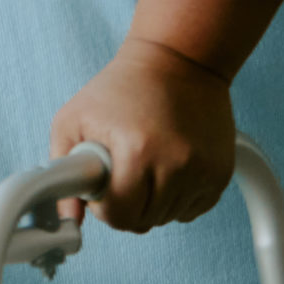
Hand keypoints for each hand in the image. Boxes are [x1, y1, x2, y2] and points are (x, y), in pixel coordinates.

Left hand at [48, 36, 237, 232]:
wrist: (177, 62)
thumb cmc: (121, 89)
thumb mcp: (74, 119)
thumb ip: (63, 171)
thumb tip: (68, 218)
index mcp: (138, 151)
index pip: (120, 215)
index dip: (103, 205)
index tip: (101, 184)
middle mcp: (177, 165)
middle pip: (144, 221)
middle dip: (126, 204)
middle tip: (120, 171)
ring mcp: (204, 171)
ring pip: (168, 218)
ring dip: (151, 201)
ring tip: (144, 163)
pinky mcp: (221, 174)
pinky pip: (192, 210)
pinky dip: (176, 197)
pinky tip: (167, 166)